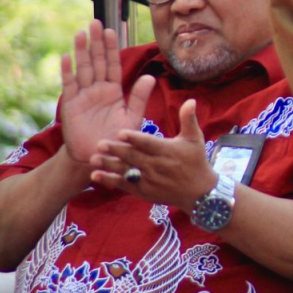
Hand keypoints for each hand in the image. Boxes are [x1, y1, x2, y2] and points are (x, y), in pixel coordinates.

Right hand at [59, 20, 152, 164]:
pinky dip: (68, 71)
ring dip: (81, 51)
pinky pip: (70, 85)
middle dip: (96, 43)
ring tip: (80, 33)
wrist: (98, 156)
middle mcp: (98, 89)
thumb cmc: (117, 137)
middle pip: (97, 61)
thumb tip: (150, 77)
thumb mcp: (132, 117)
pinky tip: (66, 57)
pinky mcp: (71, 105)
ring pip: (83, 69)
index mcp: (114, 90)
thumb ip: (139, 97)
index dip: (112, 48)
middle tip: (95, 22)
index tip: (111, 30)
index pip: (113, 64)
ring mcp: (84, 96)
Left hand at [89, 99, 217, 212]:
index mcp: (168, 151)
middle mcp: (157, 166)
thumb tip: (190, 100)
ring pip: (126, 171)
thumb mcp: (195, 139)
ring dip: (109, 165)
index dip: (134, 138)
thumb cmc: (196, 161)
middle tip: (99, 144)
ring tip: (93, 159)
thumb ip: (189, 119)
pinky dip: (110, 181)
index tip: (120, 132)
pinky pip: (124, 186)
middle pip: (134, 157)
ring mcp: (149, 180)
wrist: (199, 192)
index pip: (149, 144)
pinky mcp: (144, 192)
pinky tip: (96, 175)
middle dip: (116, 150)